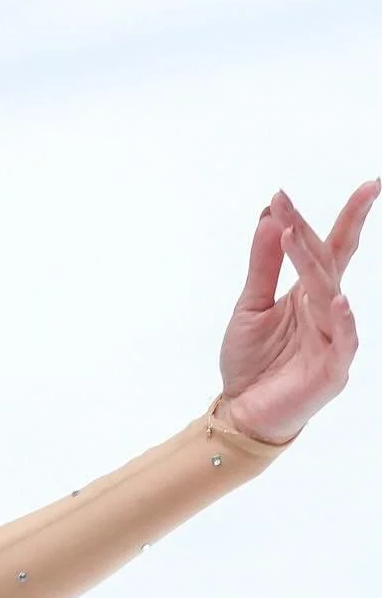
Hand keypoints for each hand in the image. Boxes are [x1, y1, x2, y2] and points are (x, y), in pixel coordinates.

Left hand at [214, 180, 378, 442]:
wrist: (241, 412)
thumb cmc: (250, 363)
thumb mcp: (250, 306)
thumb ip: (263, 265)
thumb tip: (270, 217)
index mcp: (309, 294)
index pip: (329, 248)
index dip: (344, 217)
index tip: (356, 186)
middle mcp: (326, 311)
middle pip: (325, 264)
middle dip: (308, 231)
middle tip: (286, 203)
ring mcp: (333, 338)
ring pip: (329, 294)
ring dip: (313, 266)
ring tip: (294, 236)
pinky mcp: (332, 368)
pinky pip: (343, 341)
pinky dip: (342, 321)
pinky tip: (337, 301)